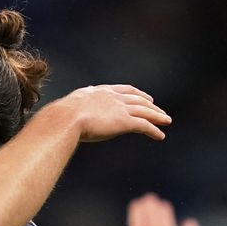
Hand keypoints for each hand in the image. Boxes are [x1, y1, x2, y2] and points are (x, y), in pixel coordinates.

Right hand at [53, 84, 171, 141]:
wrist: (65, 118)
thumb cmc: (60, 117)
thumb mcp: (68, 109)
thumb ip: (74, 110)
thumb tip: (63, 117)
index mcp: (99, 91)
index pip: (124, 90)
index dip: (137, 94)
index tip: (145, 97)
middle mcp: (112, 97)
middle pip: (138, 99)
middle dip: (151, 105)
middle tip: (159, 110)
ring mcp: (119, 108)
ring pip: (145, 111)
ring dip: (157, 116)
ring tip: (166, 121)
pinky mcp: (124, 121)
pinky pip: (144, 125)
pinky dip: (154, 130)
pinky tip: (160, 136)